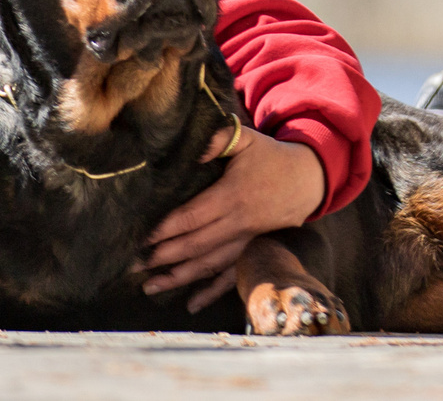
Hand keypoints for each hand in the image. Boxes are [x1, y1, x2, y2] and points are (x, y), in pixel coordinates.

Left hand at [139, 126, 326, 309]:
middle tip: (134, 265)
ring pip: (210, 265)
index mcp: (233, 195)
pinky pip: (232, 276)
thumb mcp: (247, 138)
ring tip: (150, 287)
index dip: (167, 228)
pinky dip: (212, 292)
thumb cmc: (271, 156)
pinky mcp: (254, 250)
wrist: (309, 180)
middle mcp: (239, 223)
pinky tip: (191, 305)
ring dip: (180, 278)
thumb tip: (194, 149)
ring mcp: (247, 240)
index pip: (193, 216)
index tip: (143, 238)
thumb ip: (220, 139)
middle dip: (164, 257)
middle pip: (196, 245)